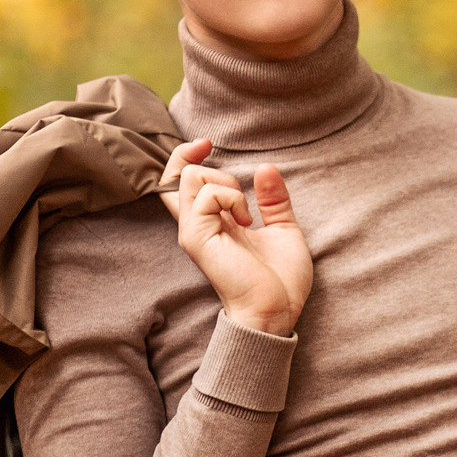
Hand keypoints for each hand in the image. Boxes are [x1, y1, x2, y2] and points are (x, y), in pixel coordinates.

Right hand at [158, 137, 312, 336]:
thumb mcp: (283, 229)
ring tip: (243, 209)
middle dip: (199, 160)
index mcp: (212, 222)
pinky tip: (244, 219)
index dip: (187, 155)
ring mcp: (194, 232)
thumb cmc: (280, 280)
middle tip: (233, 183)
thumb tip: (266, 168)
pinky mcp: (197, 239)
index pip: (180, 181)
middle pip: (173, 174)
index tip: (207, 145)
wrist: (277, 311)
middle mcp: (197, 225)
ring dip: (222, 181)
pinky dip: (229, 195)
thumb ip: (274, 200)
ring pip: (186, 177)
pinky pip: (204, 195)